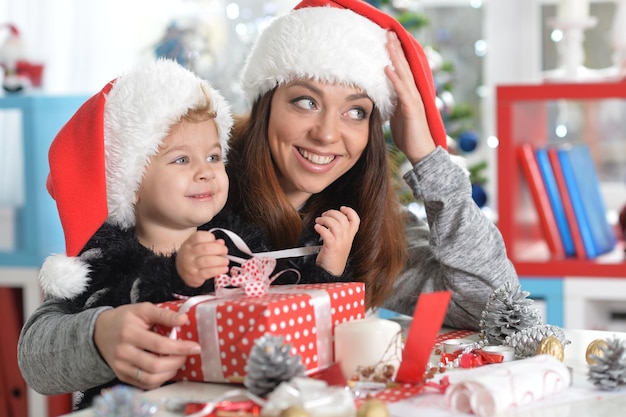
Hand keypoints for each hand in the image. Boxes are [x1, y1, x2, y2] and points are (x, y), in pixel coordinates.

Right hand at [94, 303, 200, 389]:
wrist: (99, 331)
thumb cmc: (124, 319)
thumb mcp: (143, 309)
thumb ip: (163, 314)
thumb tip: (184, 319)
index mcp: (129, 333)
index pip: (159, 345)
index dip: (180, 348)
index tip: (194, 347)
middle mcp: (123, 352)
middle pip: (155, 365)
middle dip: (177, 362)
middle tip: (187, 355)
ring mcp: (120, 367)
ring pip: (149, 379)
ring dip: (170, 373)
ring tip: (178, 362)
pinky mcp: (121, 375)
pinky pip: (143, 384)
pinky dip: (159, 380)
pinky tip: (166, 370)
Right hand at [176, 231, 228, 286]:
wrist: (182, 270)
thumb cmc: (193, 255)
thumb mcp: (199, 245)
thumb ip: (210, 242)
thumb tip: (221, 242)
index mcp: (189, 243)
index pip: (199, 237)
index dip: (210, 237)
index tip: (217, 241)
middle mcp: (188, 253)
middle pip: (205, 249)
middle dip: (219, 249)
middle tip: (225, 251)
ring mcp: (190, 266)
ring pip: (207, 261)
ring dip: (220, 261)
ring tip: (226, 261)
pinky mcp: (195, 276)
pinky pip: (208, 272)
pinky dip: (219, 270)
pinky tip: (224, 268)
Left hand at [314, 206, 359, 275]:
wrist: (330, 274)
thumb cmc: (331, 259)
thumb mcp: (339, 244)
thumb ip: (338, 233)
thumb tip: (331, 220)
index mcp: (349, 237)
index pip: (356, 220)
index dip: (350, 211)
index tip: (342, 208)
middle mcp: (346, 239)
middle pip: (343, 218)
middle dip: (332, 213)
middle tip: (324, 215)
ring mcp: (340, 243)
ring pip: (335, 224)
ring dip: (325, 219)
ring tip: (318, 221)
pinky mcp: (331, 247)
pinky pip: (327, 233)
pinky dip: (321, 228)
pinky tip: (317, 227)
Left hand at [384, 31, 435, 164]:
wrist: (421, 153)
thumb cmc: (409, 136)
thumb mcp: (397, 116)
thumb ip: (392, 105)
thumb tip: (382, 98)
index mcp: (409, 95)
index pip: (402, 71)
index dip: (395, 55)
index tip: (387, 40)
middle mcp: (413, 94)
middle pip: (404, 67)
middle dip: (396, 49)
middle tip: (388, 32)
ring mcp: (414, 100)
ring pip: (404, 74)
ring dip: (395, 58)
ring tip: (388, 42)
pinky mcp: (412, 110)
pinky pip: (402, 91)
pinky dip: (395, 79)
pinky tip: (387, 68)